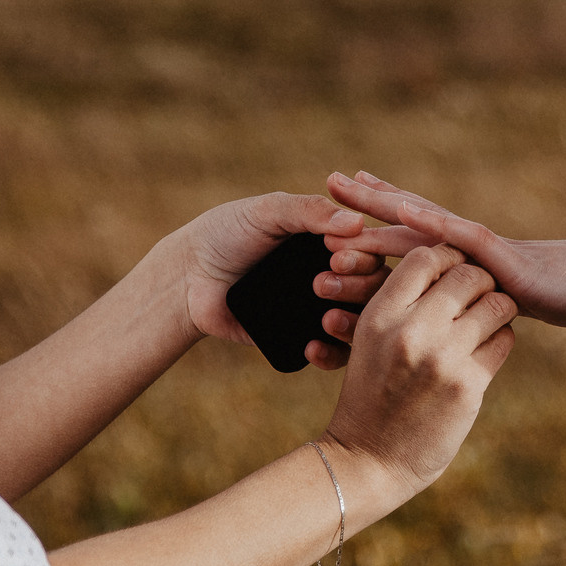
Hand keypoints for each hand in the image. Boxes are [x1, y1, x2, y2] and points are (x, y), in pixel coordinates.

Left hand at [179, 192, 397, 370]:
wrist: (189, 276)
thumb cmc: (228, 232)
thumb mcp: (268, 211)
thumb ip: (309, 211)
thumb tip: (357, 222)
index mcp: (335, 238)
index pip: (373, 247)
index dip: (364, 252)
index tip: (336, 253)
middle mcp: (338, 273)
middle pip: (376, 286)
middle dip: (358, 286)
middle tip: (322, 283)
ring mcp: (324, 307)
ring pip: (363, 322)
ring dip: (352, 322)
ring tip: (326, 318)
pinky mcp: (305, 337)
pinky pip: (336, 354)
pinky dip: (332, 353)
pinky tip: (313, 346)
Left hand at [321, 171, 565, 330]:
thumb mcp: (519, 305)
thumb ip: (487, 304)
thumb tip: (467, 317)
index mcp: (471, 260)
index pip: (416, 239)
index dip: (378, 223)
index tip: (336, 210)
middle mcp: (475, 247)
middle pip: (410, 225)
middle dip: (364, 211)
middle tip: (320, 189)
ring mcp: (491, 251)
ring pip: (427, 234)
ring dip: (382, 223)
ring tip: (340, 211)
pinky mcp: (510, 261)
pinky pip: (465, 240)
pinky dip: (432, 224)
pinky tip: (403, 214)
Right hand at [322, 244, 517, 497]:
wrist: (367, 460)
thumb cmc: (370, 395)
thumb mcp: (368, 341)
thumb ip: (400, 304)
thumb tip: (442, 263)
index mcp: (379, 315)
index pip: (426, 257)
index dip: (447, 255)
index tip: (454, 267)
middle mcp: (410, 331)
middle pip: (467, 274)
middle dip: (480, 279)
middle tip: (480, 291)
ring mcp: (442, 358)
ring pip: (495, 304)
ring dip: (498, 307)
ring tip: (489, 317)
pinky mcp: (467, 385)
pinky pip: (503, 340)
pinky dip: (501, 338)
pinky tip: (487, 347)